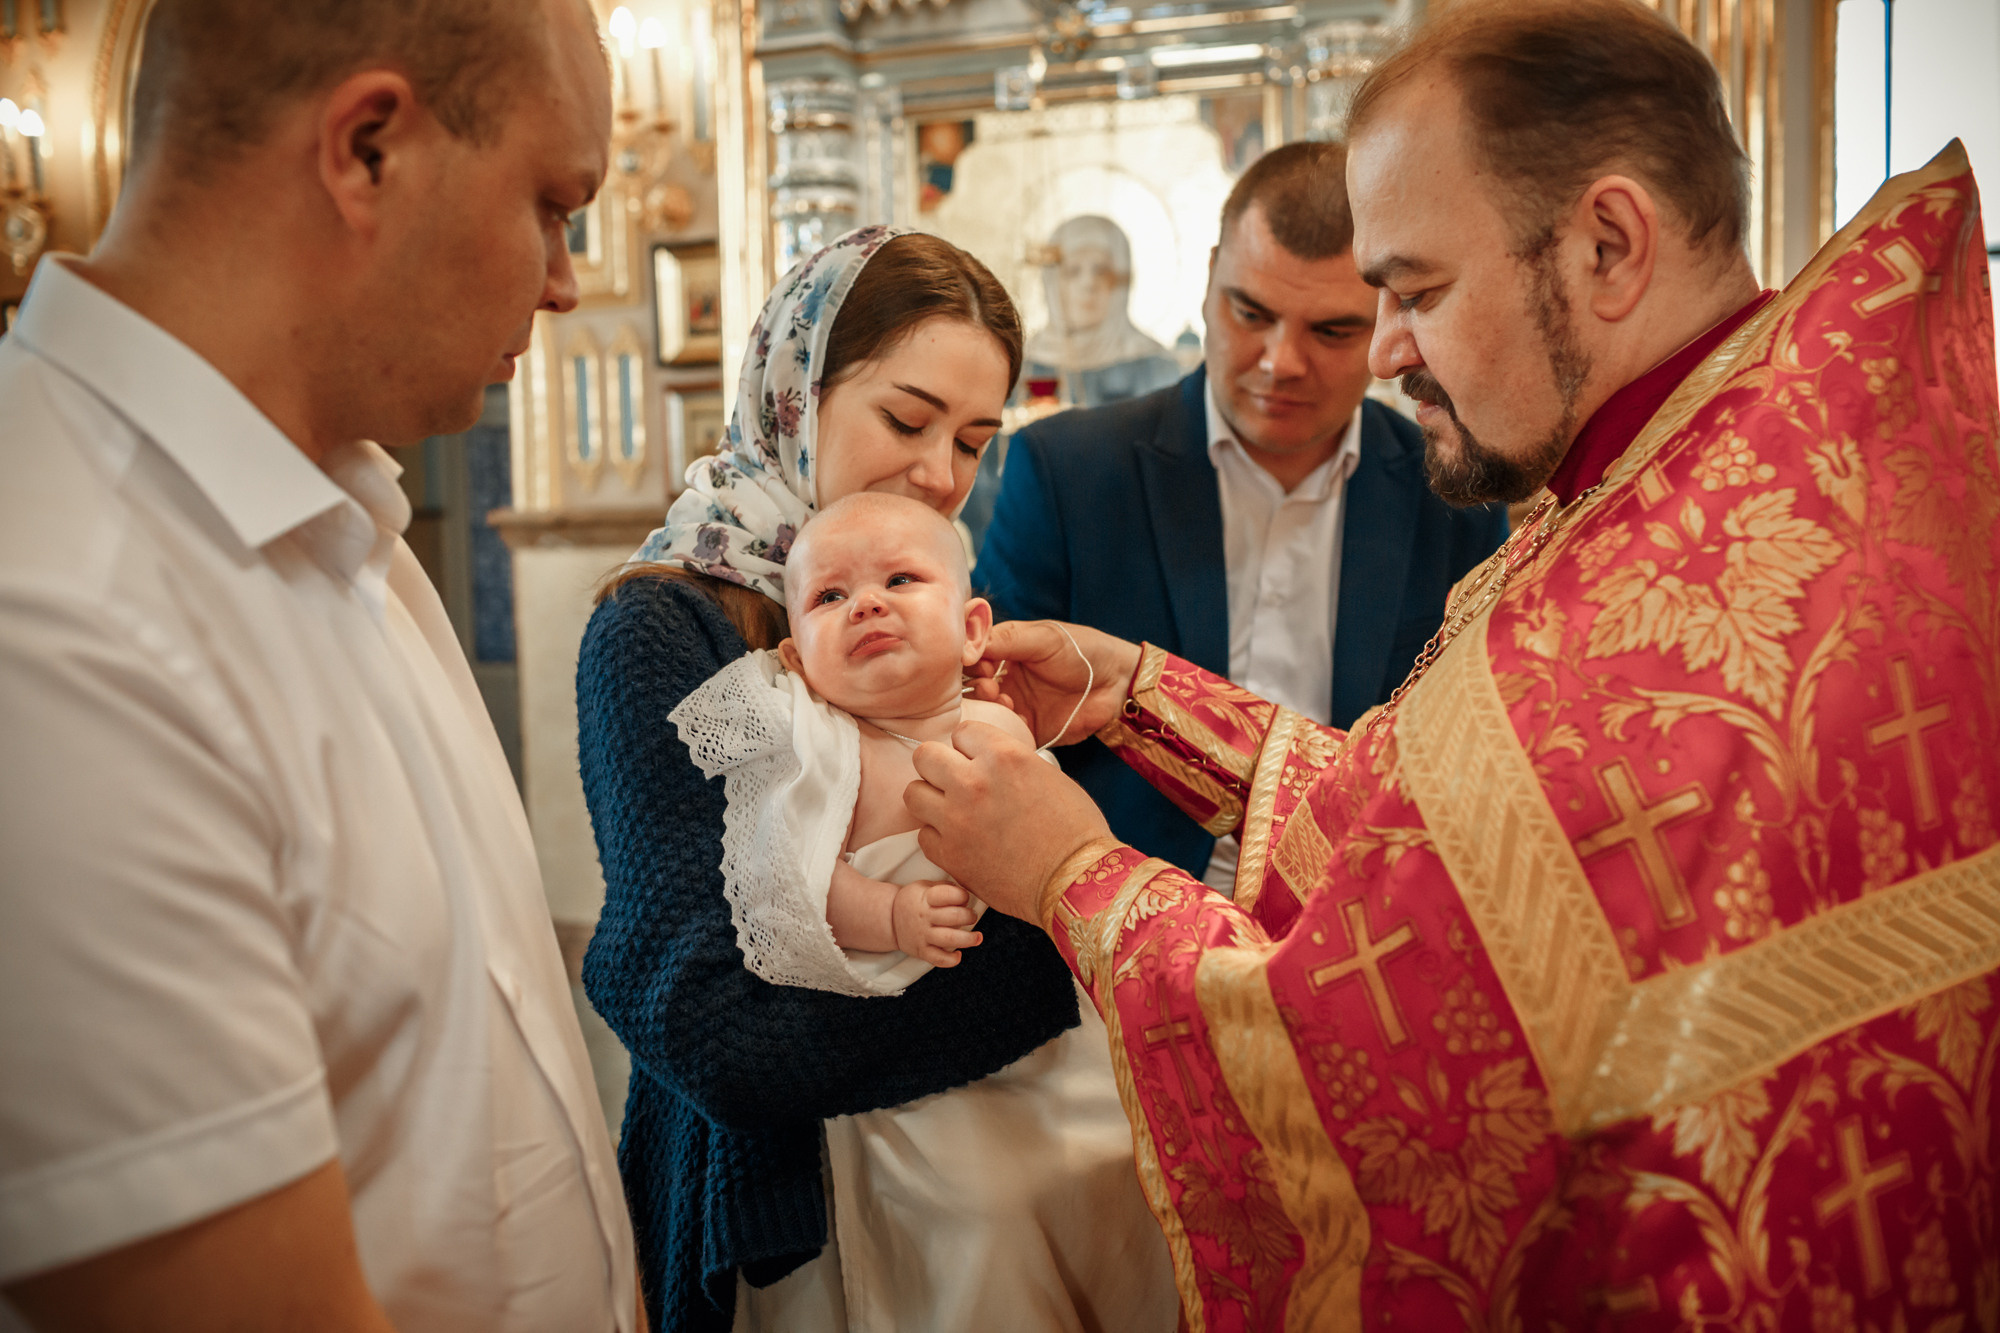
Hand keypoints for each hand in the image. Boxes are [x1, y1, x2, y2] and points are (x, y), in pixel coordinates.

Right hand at [892, 879, 982, 966]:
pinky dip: (951, 960)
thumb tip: (967, 892)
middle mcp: (924, 917)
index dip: (961, 895)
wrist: (890, 919)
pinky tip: (958, 955)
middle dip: (969, 916)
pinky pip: (938, 959)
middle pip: (953, 916)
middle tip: (972, 916)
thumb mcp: (924, 886)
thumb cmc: (915, 900)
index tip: (965, 897)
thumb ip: (945, 887)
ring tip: (978, 937)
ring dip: (968, 939)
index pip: (946, 894)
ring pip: (949, 939)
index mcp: (925, 898)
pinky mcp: (921, 951)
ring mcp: (922, 935)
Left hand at [907, 719, 1113, 920]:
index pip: (962, 732)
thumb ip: (1009, 762)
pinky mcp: (950, 856)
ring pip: (913, 793)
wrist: (1076, 880)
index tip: (980, 761)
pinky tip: (960, 840)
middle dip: (939, 766)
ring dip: (931, 799)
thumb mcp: (1047, 774)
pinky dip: (938, 837)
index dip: (971, 747)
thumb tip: (987, 759)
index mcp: (1003, 756)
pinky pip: (923, 834)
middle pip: (924, 756)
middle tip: (956, 781)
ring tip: (952, 810)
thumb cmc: (1074, 829)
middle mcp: (973, 783)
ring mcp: (956, 820)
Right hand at [967, 621, 1139, 747]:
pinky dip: (1003, 729)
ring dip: (987, 708)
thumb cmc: (1084, 651)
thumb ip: (1005, 639)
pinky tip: (1017, 719)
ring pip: (984, 712)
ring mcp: (1015, 705)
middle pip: (971, 686)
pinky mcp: (1028, 729)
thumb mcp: (1044, 637)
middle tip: (990, 686)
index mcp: (1004, 651)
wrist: (1118, 683)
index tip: (976, 664)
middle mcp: (1004, 678)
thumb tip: (965, 646)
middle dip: (974, 687)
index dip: (966, 661)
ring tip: (1004, 701)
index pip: (970, 656)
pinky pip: (1004, 734)